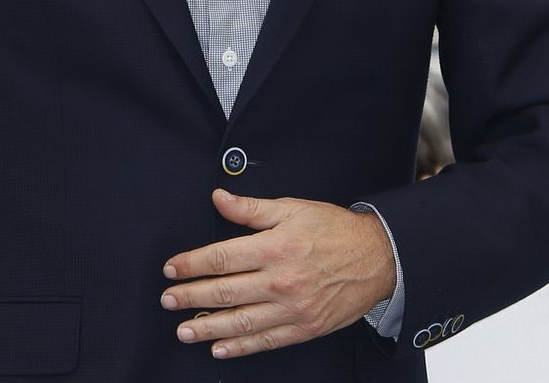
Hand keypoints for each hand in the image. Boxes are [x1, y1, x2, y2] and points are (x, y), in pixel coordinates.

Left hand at [160, 189, 396, 359]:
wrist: (380, 258)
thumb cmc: (334, 230)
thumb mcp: (292, 208)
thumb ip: (251, 208)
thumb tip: (218, 198)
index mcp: (274, 248)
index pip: (220, 258)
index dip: (190, 264)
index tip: (170, 270)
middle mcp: (280, 281)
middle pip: (224, 291)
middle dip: (190, 297)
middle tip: (167, 301)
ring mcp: (293, 308)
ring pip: (241, 321)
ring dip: (207, 327)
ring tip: (183, 331)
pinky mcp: (306, 328)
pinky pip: (266, 340)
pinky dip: (240, 347)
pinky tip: (219, 349)